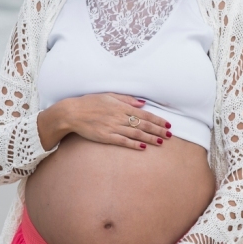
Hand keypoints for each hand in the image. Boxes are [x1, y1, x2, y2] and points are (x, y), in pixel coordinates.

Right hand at [37, 93, 171, 150]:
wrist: (72, 113)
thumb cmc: (90, 102)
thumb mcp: (109, 96)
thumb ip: (127, 99)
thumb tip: (142, 103)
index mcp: (121, 106)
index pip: (144, 114)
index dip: (157, 120)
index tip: (167, 124)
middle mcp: (119, 117)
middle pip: (143, 125)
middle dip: (158, 130)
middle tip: (170, 135)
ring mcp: (113, 127)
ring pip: (136, 134)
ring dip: (150, 138)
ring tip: (161, 142)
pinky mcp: (106, 137)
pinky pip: (123, 141)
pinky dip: (134, 144)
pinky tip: (143, 147)